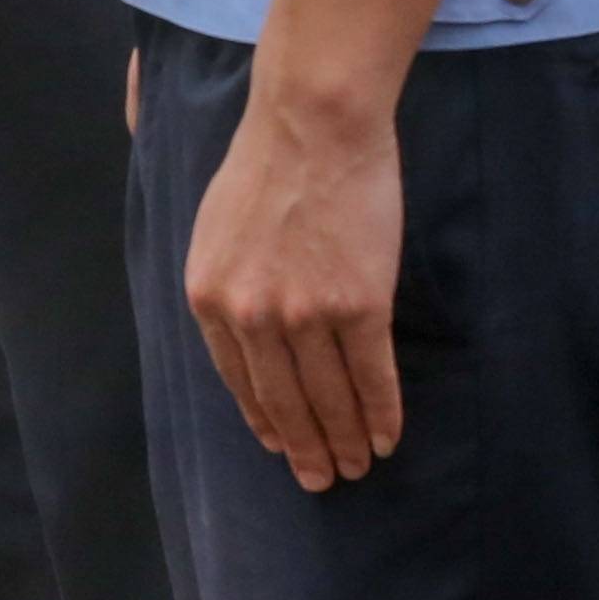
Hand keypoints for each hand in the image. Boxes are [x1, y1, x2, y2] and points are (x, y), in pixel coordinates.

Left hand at [186, 75, 408, 487]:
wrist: (313, 120)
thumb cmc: (268, 162)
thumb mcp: (216, 228)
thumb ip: (226, 284)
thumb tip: (243, 333)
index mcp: (210, 298)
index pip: (239, 382)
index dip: (265, 421)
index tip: (282, 447)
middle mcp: (251, 316)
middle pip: (283, 401)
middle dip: (306, 448)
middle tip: (324, 479)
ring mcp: (305, 314)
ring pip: (328, 398)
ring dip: (347, 440)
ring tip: (359, 464)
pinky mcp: (359, 305)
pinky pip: (371, 376)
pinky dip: (382, 413)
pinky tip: (388, 436)